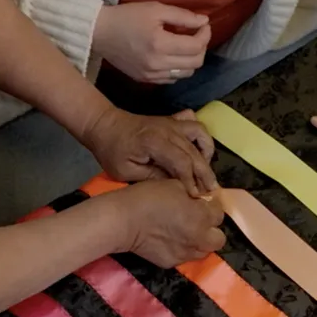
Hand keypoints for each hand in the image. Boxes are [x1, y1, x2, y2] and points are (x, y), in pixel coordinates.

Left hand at [83, 106, 217, 195]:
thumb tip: (175, 186)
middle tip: (211, 191)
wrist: (105, 125)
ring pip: (200, 134)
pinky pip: (194, 123)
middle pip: (194, 152)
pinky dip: (201, 136)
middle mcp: (168, 130)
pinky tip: (200, 150)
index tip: (195, 196)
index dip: (191, 180)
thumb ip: (152, 177)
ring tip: (206, 171)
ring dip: (207, 153)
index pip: (181, 162)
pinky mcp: (172, 120)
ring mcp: (172, 123)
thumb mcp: (125, 171)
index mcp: (155, 142)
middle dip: (204, 173)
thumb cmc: (112, 151)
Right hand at [94, 2, 210, 83]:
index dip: (205, 34)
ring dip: (191, 60)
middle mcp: (157, 64)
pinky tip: (172, 56)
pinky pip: (171, 79)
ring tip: (185, 46)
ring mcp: (151, 75)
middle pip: (195, 63)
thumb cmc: (127, 16)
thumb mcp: (156, 9)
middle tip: (196, 35)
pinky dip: (178, 69)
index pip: (196, 46)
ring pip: (186, 74)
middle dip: (201, 47)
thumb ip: (183, 16)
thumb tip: (204, 22)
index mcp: (160, 44)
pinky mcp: (145, 80)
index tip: (202, 25)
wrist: (100, 32)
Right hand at [110, 180, 225, 267]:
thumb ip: (194, 193)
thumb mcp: (175, 185)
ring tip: (184, 233)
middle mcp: (199, 238)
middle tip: (198, 221)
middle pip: (219, 239)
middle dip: (211, 230)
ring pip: (203, 251)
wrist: (124, 220)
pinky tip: (168, 240)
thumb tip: (201, 200)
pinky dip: (181, 249)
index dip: (211, 207)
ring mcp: (186, 253)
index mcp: (202, 216)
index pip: (219, 213)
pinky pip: (184, 257)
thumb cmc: (149, 197)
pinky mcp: (171, 262)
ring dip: (198, 241)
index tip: (201, 204)